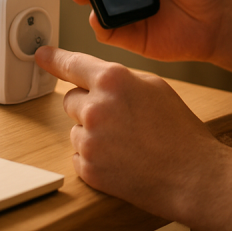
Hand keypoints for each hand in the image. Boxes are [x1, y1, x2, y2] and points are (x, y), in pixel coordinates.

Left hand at [34, 47, 226, 220]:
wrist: (190, 175)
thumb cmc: (179, 130)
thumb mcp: (155, 87)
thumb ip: (121, 78)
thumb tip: (100, 81)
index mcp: (113, 80)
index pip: (72, 64)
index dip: (54, 59)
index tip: (42, 55)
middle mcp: (95, 107)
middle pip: (71, 99)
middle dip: (89, 105)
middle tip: (120, 118)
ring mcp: (89, 140)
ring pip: (75, 128)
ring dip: (93, 133)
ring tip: (127, 142)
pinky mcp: (88, 168)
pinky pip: (79, 155)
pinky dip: (95, 156)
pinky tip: (122, 159)